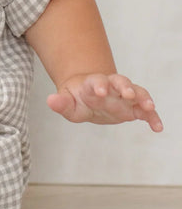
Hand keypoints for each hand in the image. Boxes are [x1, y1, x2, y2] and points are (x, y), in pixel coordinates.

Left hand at [47, 73, 162, 131]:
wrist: (89, 95)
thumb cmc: (77, 99)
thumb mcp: (67, 103)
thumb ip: (61, 103)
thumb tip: (50, 101)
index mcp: (93, 84)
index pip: (96, 81)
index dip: (98, 85)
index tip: (100, 91)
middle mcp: (112, 87)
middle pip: (120, 81)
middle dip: (124, 86)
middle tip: (127, 93)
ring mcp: (124, 96)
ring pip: (136, 92)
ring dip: (142, 97)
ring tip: (148, 106)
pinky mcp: (134, 107)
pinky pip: (146, 111)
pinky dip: (153, 117)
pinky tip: (157, 127)